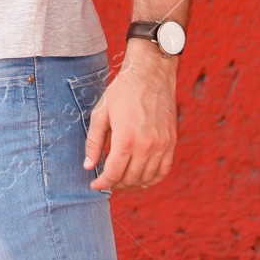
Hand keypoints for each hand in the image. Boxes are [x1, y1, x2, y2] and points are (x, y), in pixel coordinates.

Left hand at [83, 51, 177, 191]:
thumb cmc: (122, 92)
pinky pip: (164, 170)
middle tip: (106, 180)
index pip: (113, 173)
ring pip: (147, 178)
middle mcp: (146, 146)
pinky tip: (142, 179)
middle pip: (130, 178)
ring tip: (121, 181)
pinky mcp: (171, 142)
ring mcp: (162, 145)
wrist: (150, 75)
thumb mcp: (101, 114)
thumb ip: (93, 142)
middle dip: (115, 183)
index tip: (95, 185)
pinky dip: (152, 179)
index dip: (102, 183)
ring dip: (133, 184)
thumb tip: (88, 166)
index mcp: (125, 139)